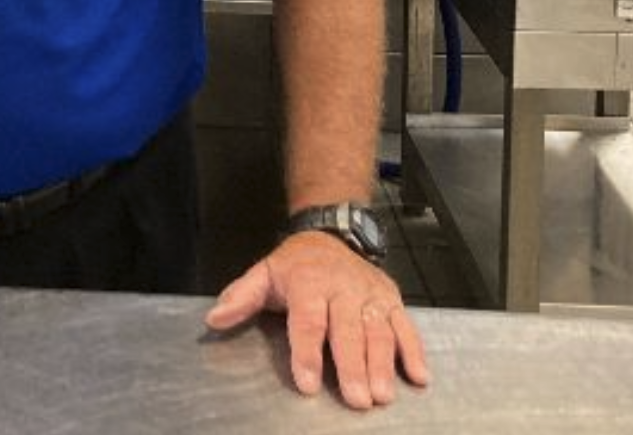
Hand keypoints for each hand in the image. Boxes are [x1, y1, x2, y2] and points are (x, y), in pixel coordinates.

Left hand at [204, 232, 430, 409]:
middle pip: (347, 330)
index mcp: (308, 283)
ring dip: (383, 365)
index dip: (306, 352)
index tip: (307, 383)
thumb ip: (241, 297)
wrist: (331, 233)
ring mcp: (371, 294)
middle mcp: (343, 288)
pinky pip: (406, 326)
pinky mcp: (392, 299)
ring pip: (379, 331)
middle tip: (355, 399)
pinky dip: (414, 351)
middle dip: (351, 366)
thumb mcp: (264, 273)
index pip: (308, 320)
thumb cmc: (295, 265)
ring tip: (382, 396)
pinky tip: (418, 377)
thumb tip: (214, 319)